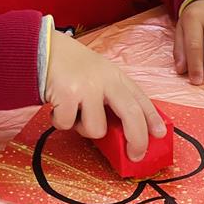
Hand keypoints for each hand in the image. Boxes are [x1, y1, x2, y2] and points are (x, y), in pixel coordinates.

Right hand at [45, 30, 165, 160]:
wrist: (43, 48)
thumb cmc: (71, 66)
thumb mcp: (99, 74)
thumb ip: (112, 95)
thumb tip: (125, 129)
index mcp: (115, 76)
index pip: (141, 99)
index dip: (153, 119)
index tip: (160, 134)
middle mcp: (105, 81)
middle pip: (132, 115)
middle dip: (138, 140)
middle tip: (135, 155)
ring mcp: (87, 88)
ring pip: (97, 129)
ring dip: (83, 129)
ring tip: (74, 114)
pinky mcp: (68, 94)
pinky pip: (68, 125)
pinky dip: (60, 121)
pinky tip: (57, 107)